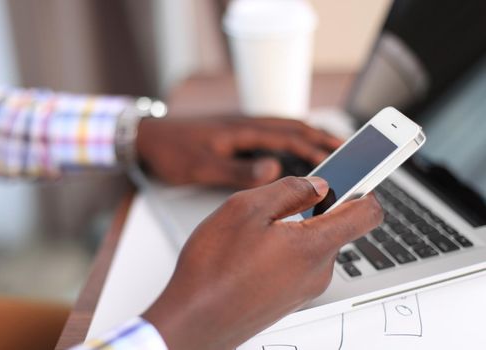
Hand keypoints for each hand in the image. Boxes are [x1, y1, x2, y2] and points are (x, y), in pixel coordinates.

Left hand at [136, 116, 341, 187]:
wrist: (146, 137)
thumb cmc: (171, 151)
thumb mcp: (201, 166)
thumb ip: (236, 169)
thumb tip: (273, 170)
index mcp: (242, 130)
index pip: (288, 136)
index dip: (314, 147)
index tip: (337, 159)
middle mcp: (246, 124)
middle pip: (293, 126)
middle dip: (320, 137)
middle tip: (346, 149)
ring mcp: (241, 127)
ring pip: (284, 127)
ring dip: (308, 135)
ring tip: (329, 147)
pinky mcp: (236, 133)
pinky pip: (271, 132)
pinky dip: (291, 137)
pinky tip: (293, 149)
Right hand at [143, 176, 382, 348]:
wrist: (194, 320)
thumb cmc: (213, 269)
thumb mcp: (246, 209)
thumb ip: (289, 190)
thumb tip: (317, 185)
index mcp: (314, 245)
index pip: (367, 213)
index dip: (365, 187)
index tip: (357, 173)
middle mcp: (318, 271)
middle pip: (335, 226)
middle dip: (313, 207)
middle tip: (280, 199)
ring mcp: (305, 287)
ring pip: (313, 243)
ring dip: (293, 228)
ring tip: (256, 229)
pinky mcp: (290, 296)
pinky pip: (299, 262)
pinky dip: (284, 248)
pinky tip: (252, 249)